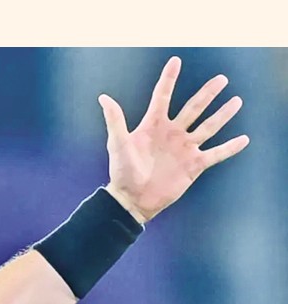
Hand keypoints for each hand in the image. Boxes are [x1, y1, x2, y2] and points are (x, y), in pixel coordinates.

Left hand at [99, 56, 249, 223]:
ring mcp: (184, 148)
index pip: (162, 96)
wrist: (132, 199)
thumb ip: (115, 120)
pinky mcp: (194, 165)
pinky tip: (244, 139)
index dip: (169, 79)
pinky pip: (216, 154)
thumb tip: (103, 97)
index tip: (176, 60)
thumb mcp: (118, 144)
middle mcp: (172, 133)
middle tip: (222, 79)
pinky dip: (230, 147)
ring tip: (237, 101)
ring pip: (209, 127)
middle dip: (208, 93)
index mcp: (153, 125)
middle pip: (194, 107)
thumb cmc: (122, 171)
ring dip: (223, 114)